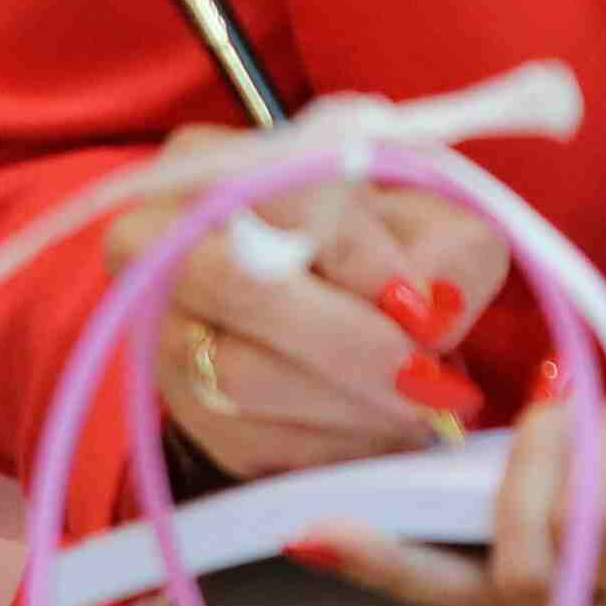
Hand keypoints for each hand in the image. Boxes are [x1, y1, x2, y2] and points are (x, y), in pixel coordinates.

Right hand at [107, 139, 502, 483]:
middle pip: (239, 288)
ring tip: (419, 402)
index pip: (277, 193)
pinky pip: (251, 443)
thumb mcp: (435, 223)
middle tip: (423, 374)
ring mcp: (159, 329)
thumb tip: (426, 313)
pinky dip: (333, 444)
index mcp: (215, 161)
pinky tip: (383, 428)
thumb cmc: (385, 246)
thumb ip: (448, 254)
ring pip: (242, 379)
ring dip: (348, 402)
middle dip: (347, 341)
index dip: (353, 251)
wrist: (337, 304)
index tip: (418, 300)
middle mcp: (157, 238)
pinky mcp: (181, 412)